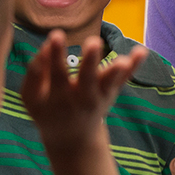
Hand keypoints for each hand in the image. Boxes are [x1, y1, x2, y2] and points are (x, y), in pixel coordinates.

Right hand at [22, 29, 145, 150]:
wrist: (73, 140)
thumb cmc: (47, 111)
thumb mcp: (32, 99)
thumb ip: (35, 73)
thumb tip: (46, 44)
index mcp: (58, 97)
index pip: (56, 74)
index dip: (55, 54)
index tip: (56, 34)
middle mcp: (81, 97)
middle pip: (87, 79)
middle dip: (90, 61)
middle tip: (93, 42)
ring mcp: (100, 96)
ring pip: (109, 83)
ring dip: (116, 71)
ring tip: (124, 60)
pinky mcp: (112, 92)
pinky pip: (124, 79)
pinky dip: (134, 67)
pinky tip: (142, 51)